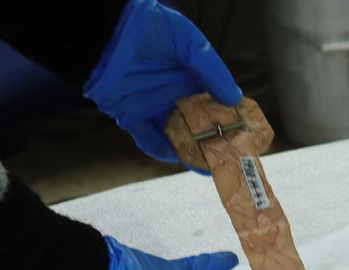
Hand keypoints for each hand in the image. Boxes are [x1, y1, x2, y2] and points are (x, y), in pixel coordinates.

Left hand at [85, 0, 240, 166]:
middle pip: (198, 124)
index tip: (244, 133)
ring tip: (206, 164)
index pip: (215, 103)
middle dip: (213, 142)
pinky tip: (173, 154)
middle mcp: (173, 94)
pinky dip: (159, 149)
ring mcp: (153, 106)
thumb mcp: (187, 41)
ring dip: (190, 151)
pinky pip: (147, 138)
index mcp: (190, 77)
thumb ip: (211, 70)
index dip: (230, 118)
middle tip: (229, 157)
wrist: (103, 30)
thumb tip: (234, 100)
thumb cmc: (147, 26)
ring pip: (176, 136)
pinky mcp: (131, 115)